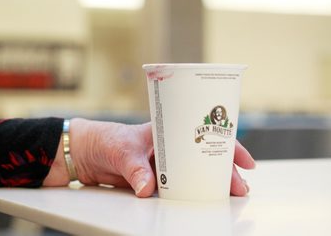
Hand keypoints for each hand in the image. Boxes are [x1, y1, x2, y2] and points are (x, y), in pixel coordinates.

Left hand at [44, 119, 254, 197]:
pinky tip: (200, 200)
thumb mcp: (121, 149)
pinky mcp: (154, 179)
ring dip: (210, 184)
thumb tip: (149, 188)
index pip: (204, 134)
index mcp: (167, 131)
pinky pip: (177, 187)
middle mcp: (169, 147)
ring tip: (227, 195)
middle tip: (240, 186)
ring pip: (193, 173)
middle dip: (225, 171)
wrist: (85, 152)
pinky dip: (190, 193)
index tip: (245, 161)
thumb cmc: (105, 139)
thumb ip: (135, 169)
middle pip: (204, 157)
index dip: (227, 145)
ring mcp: (163, 164)